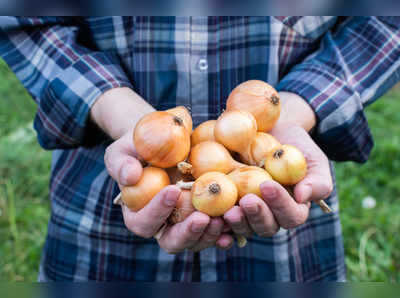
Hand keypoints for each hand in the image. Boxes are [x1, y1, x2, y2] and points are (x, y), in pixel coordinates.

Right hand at [94, 89, 234, 251]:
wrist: (164, 141)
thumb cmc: (138, 147)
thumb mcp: (123, 150)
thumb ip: (121, 163)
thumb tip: (130, 175)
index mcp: (138, 214)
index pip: (144, 222)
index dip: (157, 211)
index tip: (172, 190)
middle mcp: (163, 225)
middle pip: (172, 241)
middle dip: (188, 233)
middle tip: (203, 218)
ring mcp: (186, 222)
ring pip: (197, 240)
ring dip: (211, 233)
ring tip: (226, 217)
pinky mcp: (206, 215)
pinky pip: (217, 229)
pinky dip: (228, 229)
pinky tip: (237, 220)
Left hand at [224, 92, 332, 237]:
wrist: (270, 132)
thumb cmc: (295, 145)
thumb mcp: (313, 158)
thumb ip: (317, 180)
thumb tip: (303, 196)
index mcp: (292, 208)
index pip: (291, 215)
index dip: (280, 204)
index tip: (267, 184)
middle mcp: (269, 214)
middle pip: (265, 226)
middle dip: (256, 216)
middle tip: (246, 201)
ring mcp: (247, 210)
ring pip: (242, 226)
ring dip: (235, 222)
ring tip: (226, 211)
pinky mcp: (227, 202)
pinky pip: (221, 218)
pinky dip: (215, 222)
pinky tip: (208, 218)